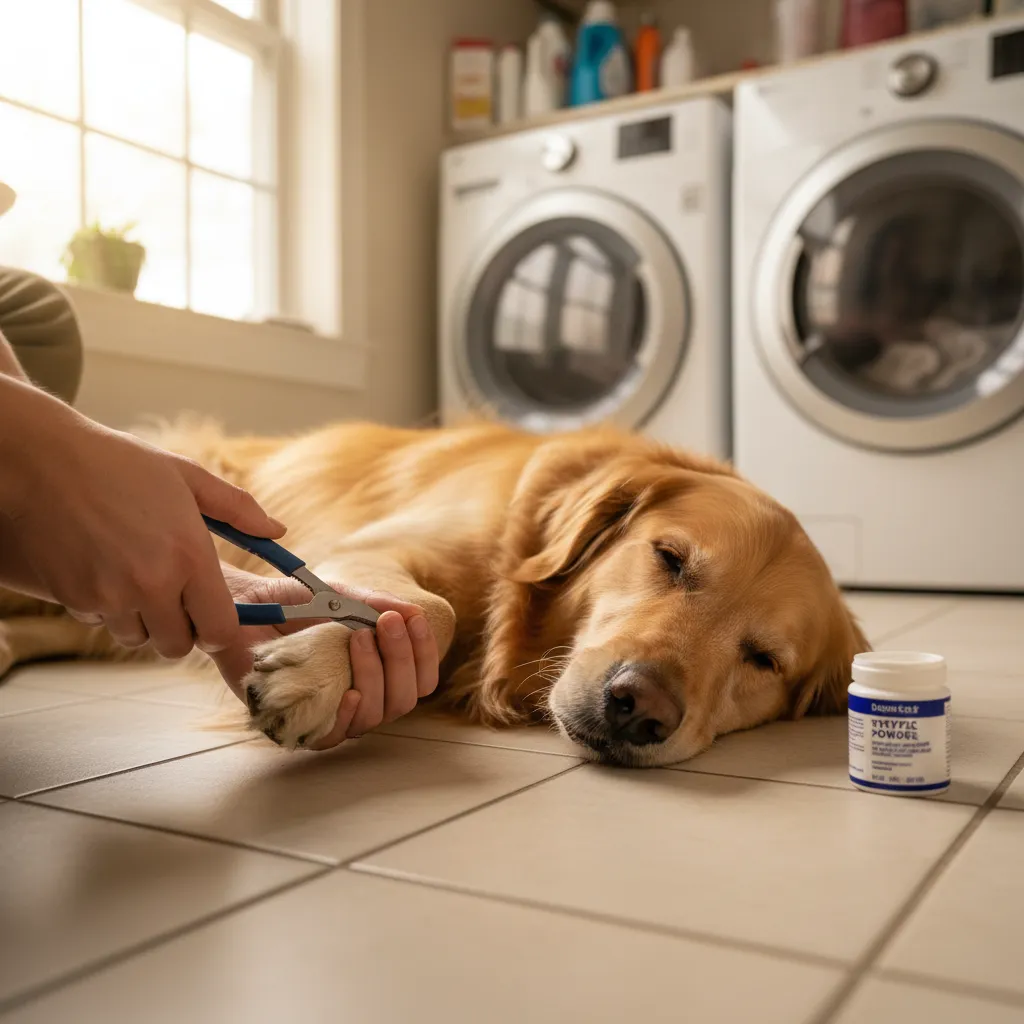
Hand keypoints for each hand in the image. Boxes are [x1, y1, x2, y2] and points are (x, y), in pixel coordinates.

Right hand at [0, 384, 284, 658]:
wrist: (41, 460)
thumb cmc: (119, 464)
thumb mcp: (188, 476)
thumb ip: (239, 509)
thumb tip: (276, 531)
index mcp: (190, 556)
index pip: (220, 629)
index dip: (219, 626)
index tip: (213, 612)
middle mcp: (153, 584)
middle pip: (179, 645)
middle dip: (182, 628)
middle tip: (175, 596)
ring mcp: (111, 595)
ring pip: (140, 638)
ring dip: (143, 619)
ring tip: (137, 576)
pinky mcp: (75, 598)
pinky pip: (102, 623)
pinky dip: (107, 609)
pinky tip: (104, 570)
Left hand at [214, 566, 439, 749]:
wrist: (239, 608)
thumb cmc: (288, 604)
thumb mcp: (337, 596)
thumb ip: (372, 603)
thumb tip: (411, 612)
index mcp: (376, 668)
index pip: (419, 678)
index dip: (424, 654)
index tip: (411, 621)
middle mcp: (359, 694)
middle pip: (404, 699)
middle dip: (401, 660)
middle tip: (385, 624)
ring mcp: (330, 712)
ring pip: (375, 716)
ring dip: (374, 676)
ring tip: (357, 637)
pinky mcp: (297, 725)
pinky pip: (333, 737)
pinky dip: (346, 715)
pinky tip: (348, 691)